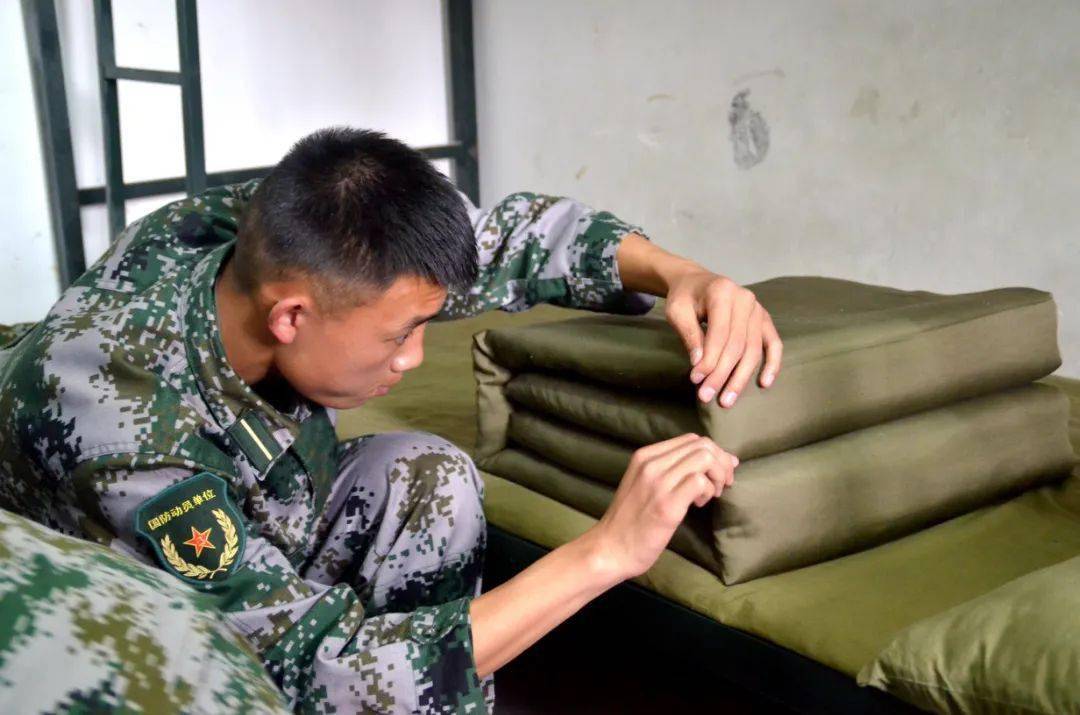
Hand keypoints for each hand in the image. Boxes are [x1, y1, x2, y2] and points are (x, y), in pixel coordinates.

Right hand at [586, 433, 737, 580]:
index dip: (713, 452)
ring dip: (717, 476)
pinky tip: (699, 505)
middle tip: (721, 485)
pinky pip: (700, 482)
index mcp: (645, 456)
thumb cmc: (629, 521)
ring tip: (710, 496)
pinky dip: (708, 491)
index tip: (718, 472)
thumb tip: (710, 462)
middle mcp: (651, 464)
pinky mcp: (667, 505)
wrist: (610, 549)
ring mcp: (658, 483)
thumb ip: (668, 470)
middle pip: (702, 445)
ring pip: (704, 458)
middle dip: (721, 463)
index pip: (691, 439)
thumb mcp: (643, 484)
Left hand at [664, 270, 782, 407]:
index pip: (719, 334)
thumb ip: (689, 335)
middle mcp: (745, 299)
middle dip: (722, 374)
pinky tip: (764, 383)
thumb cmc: (684, 298)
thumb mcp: (677, 311)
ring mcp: (758, 309)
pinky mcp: (764, 319)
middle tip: (706, 396)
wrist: (697, 282)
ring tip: (727, 400)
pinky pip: (773, 343)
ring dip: (741, 378)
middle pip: (737, 345)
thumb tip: (700, 364)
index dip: (709, 360)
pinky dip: (772, 364)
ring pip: (754, 349)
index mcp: (722, 292)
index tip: (696, 380)